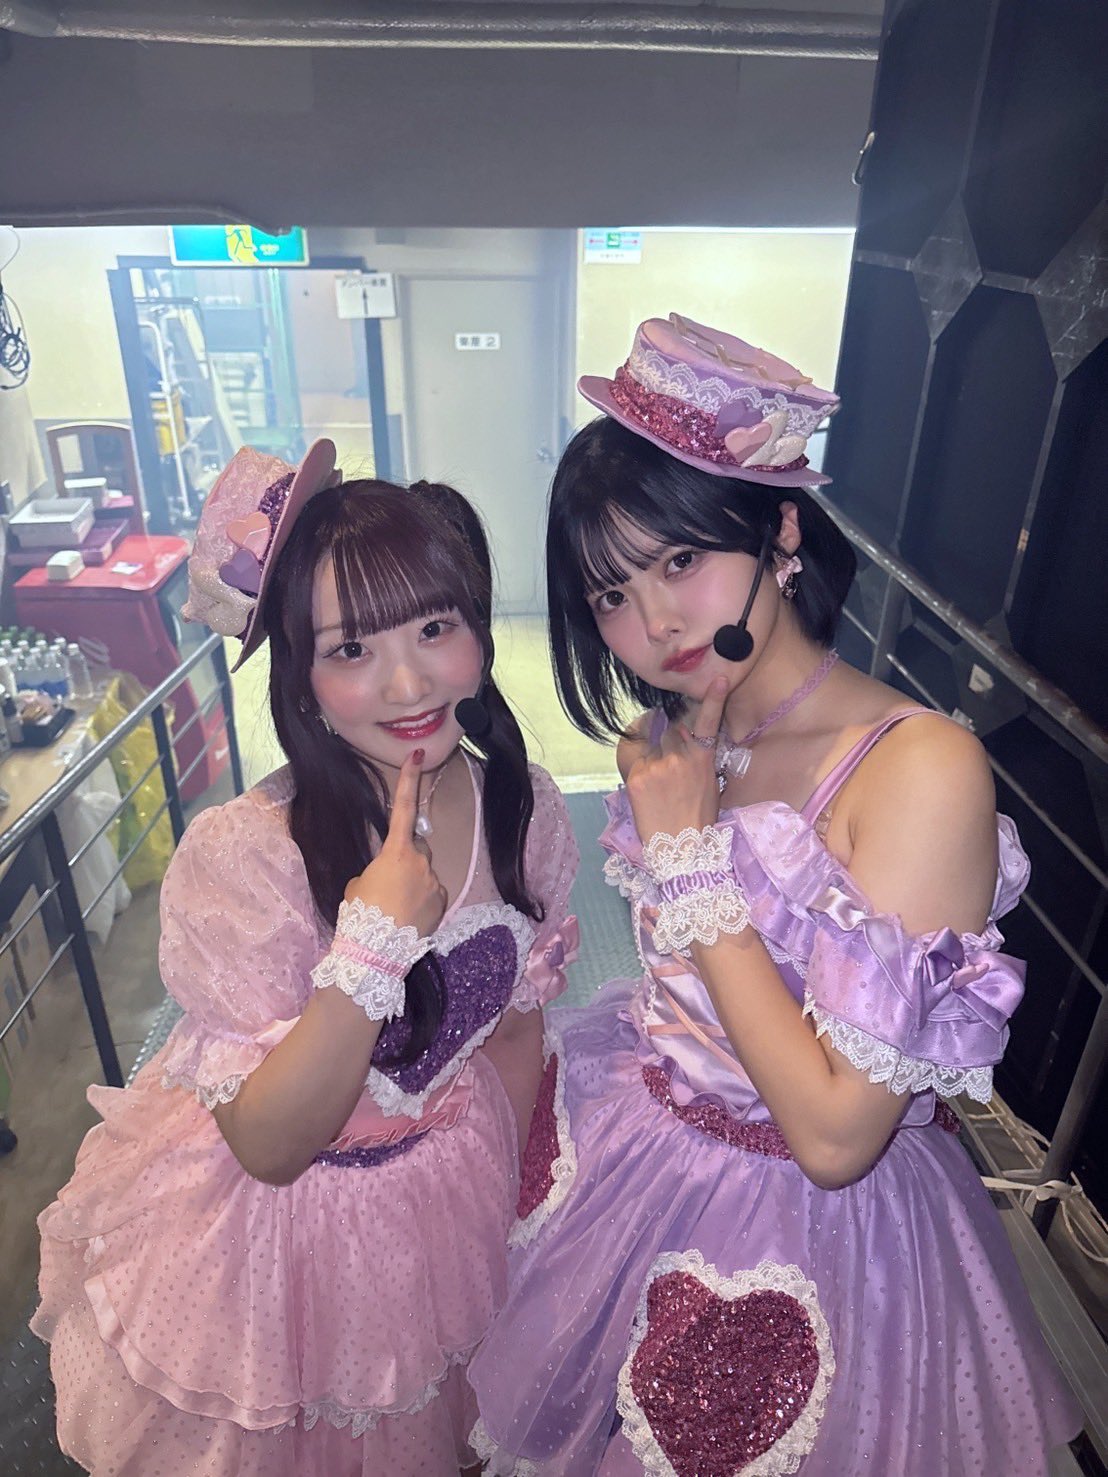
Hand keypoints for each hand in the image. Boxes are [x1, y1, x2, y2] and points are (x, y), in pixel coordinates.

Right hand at [343, 751, 447, 936]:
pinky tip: (406, 918)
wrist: (374, 952)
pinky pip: (431, 892)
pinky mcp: (441, 902)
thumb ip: (376, 870)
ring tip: (393, 908)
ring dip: (411, 883)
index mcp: (396, 852)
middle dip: (404, 857)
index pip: (403, 808)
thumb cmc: (359, 915)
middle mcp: (421, 862)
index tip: (417, 755)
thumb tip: (386, 876)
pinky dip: (420, 900)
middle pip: (415, 848)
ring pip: (423, 873)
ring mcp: (434, 882)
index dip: (409, 779)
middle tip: (385, 884)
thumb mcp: (357, 886)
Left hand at [625, 677, 728, 840]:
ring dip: (647, 755)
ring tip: (654, 783)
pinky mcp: (635, 777)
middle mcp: (680, 757)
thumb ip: (696, 758)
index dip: (714, 698)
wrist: (681, 852)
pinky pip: (630, 757)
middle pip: (666, 731)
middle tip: (663, 767)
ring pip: (646, 745)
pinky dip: (633, 765)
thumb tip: (682, 739)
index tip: (718, 678)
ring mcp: (656, 766)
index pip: (709, 722)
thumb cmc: (698, 820)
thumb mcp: (709, 784)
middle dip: (663, 741)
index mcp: (703, 759)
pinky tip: (642, 784)